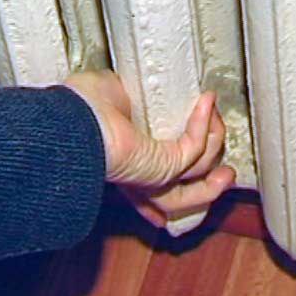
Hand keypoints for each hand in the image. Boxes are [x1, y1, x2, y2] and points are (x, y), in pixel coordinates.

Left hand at [64, 71, 235, 227]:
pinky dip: (204, 125)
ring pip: (195, 184)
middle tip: (226, 174)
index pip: (147, 190)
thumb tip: (135, 90)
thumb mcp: (108, 94)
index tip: (177, 205)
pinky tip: (206, 101)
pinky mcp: (162, 167)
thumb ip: (127, 95)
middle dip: (206, 188)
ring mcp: (151, 176)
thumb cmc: (79, 107)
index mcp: (122, 162)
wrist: (69, 121)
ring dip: (216, 159)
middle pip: (179, 194)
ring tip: (225, 138)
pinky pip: (195, 150)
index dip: (165, 198)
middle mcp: (137, 176)